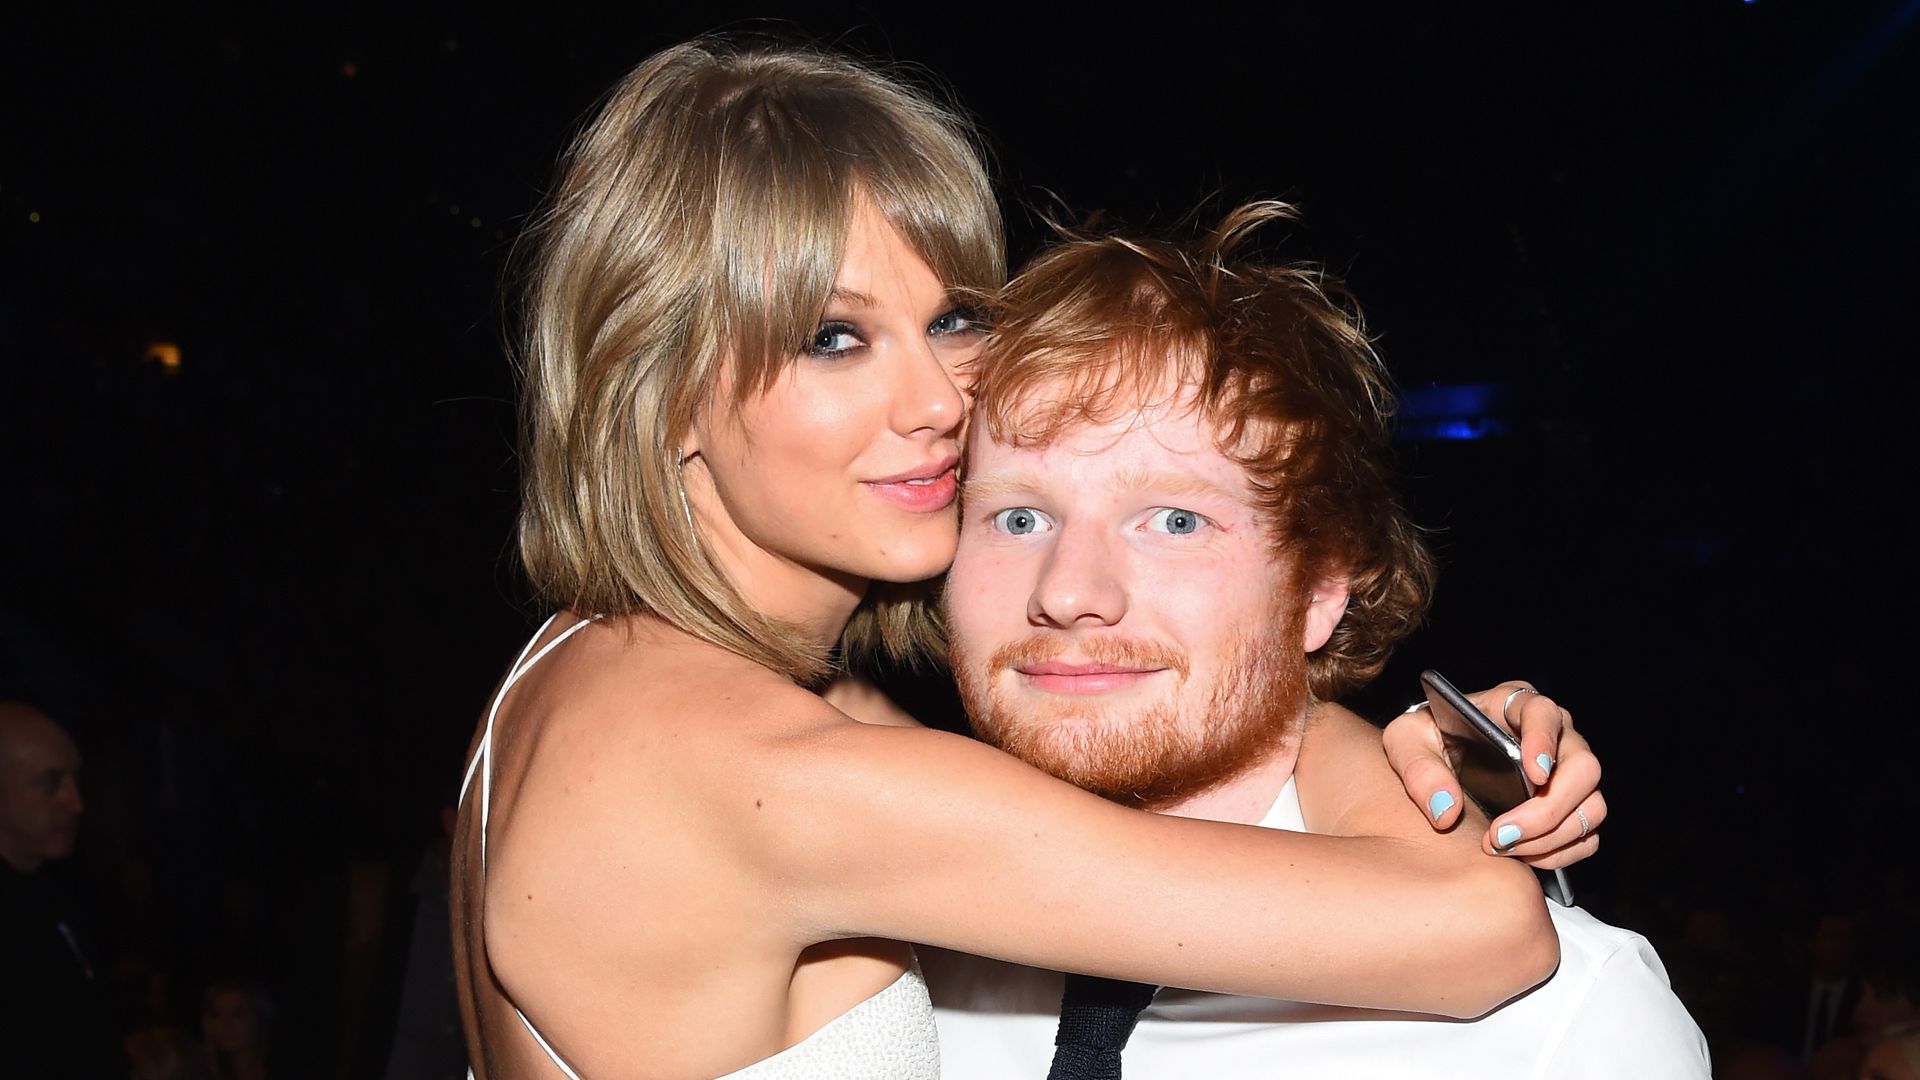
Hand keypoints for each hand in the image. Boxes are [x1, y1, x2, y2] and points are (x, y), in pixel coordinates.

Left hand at [1382, 680, 1605, 868]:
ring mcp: (1568, 772)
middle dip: (1547, 809)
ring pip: (1591, 806)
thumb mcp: (1406, 742)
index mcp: (1514, 705)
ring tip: (1503, 849)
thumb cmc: (1426, 741)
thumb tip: (1445, 810)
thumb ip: (1417, 769)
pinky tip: (1521, 856)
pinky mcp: (1572, 807)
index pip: (1545, 714)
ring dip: (1552, 836)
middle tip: (1500, 835)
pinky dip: (1560, 852)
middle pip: (1583, 768)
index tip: (1532, 772)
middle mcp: (1554, 734)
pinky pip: (1587, 835)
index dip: (1545, 742)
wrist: (1436, 765)